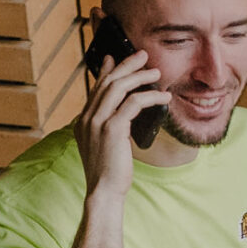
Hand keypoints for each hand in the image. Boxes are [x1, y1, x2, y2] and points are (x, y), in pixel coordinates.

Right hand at [76, 48, 169, 202]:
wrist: (103, 192)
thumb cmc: (109, 174)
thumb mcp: (105, 147)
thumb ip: (109, 128)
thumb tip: (122, 117)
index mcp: (83, 121)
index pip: (95, 88)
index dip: (106, 71)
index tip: (114, 58)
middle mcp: (87, 118)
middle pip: (107, 82)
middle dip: (126, 65)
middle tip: (142, 55)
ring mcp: (97, 122)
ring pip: (118, 87)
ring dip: (139, 76)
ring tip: (156, 71)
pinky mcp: (112, 129)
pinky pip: (133, 103)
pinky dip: (150, 96)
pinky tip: (163, 97)